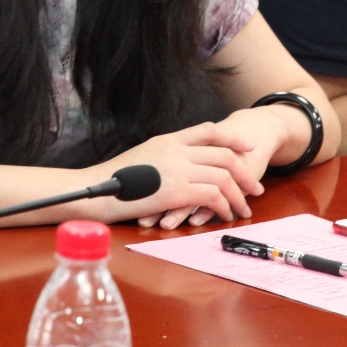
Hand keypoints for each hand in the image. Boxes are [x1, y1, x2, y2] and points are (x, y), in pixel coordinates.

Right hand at [100, 122, 262, 230]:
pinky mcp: (174, 191)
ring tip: (244, 209)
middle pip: (224, 154)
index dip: (233, 137)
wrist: (91, 192)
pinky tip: (225, 215)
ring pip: (223, 176)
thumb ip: (164, 158)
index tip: (248, 148)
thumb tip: (181, 167)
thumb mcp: (141, 158)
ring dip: (238, 194)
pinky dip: (223, 206)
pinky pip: (211, 196)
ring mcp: (176, 169)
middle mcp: (176, 149)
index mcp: (168, 139)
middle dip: (245, 172)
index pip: (209, 130)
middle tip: (255, 189)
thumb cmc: (111, 181)